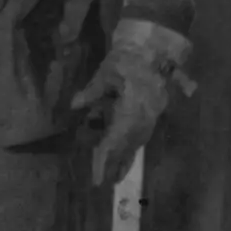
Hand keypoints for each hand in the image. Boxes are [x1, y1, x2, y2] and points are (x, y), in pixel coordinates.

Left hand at [73, 15, 192, 187]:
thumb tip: (74, 105)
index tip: (97, 178)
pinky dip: (132, 146)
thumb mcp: (106, 72)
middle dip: (115, 165)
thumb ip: (92, 91)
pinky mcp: (154, 112)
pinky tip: (127, 154)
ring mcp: (151, 116)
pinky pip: (141, 134)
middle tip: (103, 183)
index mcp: (132, 110)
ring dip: (125, 159)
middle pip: (127, 147)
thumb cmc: (128, 57)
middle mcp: (144, 118)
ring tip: (116, 176)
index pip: (115, 141)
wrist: (156, 47)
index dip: (104, 160)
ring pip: (136, 143)